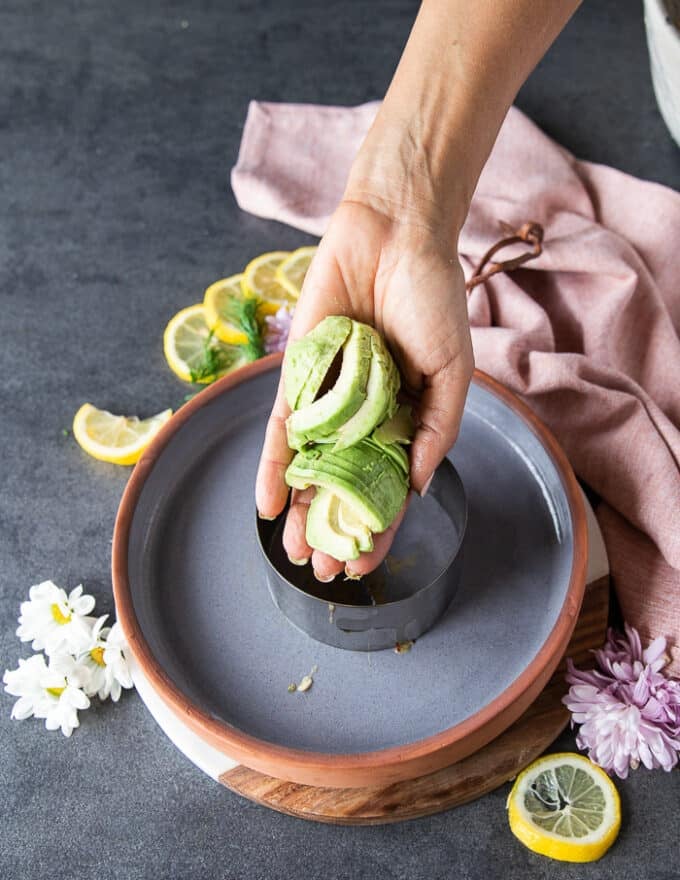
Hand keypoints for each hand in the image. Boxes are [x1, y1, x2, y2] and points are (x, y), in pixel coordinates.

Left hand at [255, 198, 473, 580]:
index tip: (364, 564)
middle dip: (333, 527)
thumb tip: (416, 487)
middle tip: (322, 569)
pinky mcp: (297, 376)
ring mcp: (329, 399)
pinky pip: (284, 430)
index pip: (388, 486)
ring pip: (311, 466)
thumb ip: (438, 429)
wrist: (394, 235)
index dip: (376, 526)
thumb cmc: (433, 300)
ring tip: (295, 552)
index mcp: (405, 418)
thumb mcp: (454, 371)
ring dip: (302, 510)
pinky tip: (268, 505)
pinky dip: (275, 467)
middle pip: (344, 484)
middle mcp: (363, 415)